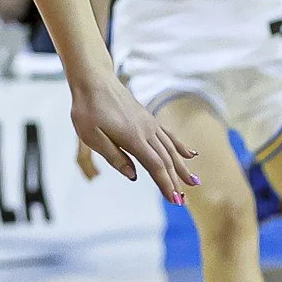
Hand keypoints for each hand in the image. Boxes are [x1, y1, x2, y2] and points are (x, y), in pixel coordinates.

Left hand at [68, 75, 196, 203]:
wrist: (93, 80)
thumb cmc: (88, 109)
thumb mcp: (91, 136)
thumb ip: (113, 156)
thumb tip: (133, 175)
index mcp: (132, 138)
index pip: (155, 166)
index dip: (165, 184)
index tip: (175, 201)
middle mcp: (146, 132)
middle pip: (166, 161)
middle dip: (175, 182)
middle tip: (183, 201)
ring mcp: (149, 124)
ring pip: (170, 149)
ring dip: (182, 168)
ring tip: (194, 182)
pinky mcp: (148, 119)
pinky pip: (168, 136)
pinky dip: (180, 147)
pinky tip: (190, 155)